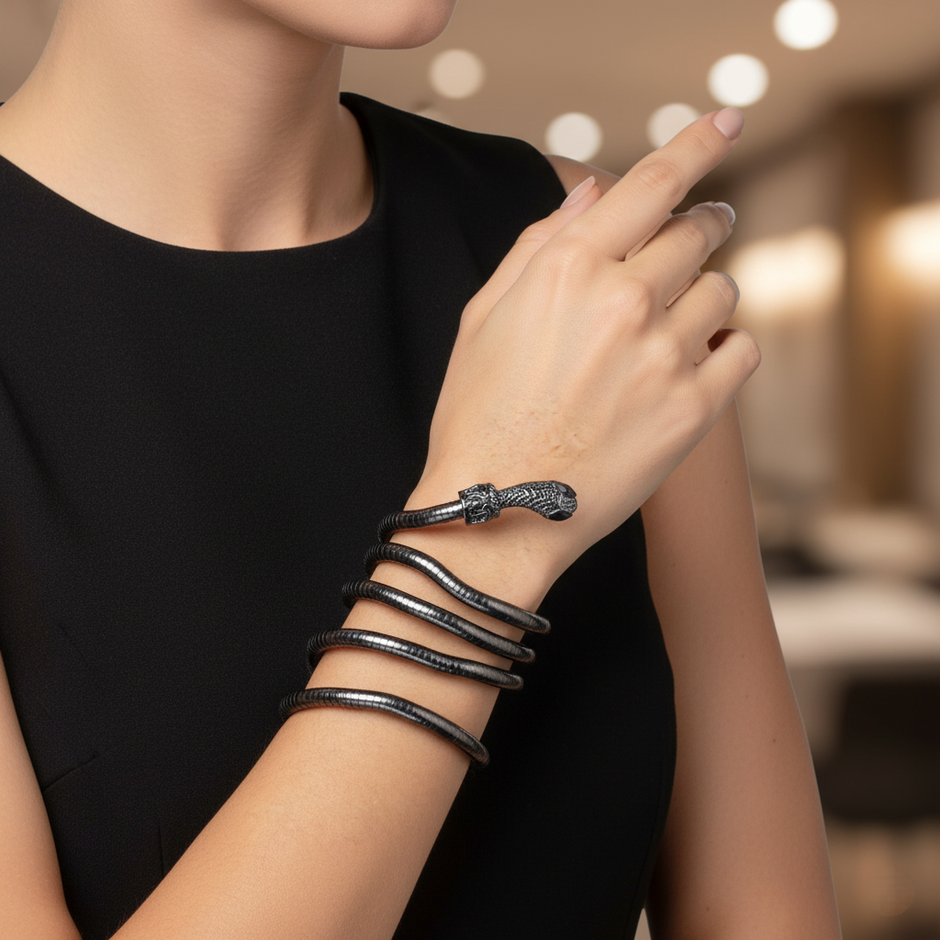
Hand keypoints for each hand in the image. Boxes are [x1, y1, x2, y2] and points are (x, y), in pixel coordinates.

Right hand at [412, 108, 758, 579]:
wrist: (496, 511)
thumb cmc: (479, 413)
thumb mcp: (484, 316)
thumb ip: (540, 243)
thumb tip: (592, 193)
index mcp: (569, 268)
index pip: (652, 182)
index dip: (697, 142)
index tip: (726, 121)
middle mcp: (624, 301)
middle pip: (696, 231)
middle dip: (701, 224)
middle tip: (698, 231)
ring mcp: (664, 357)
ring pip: (723, 289)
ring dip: (706, 292)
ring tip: (676, 318)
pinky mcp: (693, 411)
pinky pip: (742, 349)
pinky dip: (726, 345)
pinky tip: (695, 358)